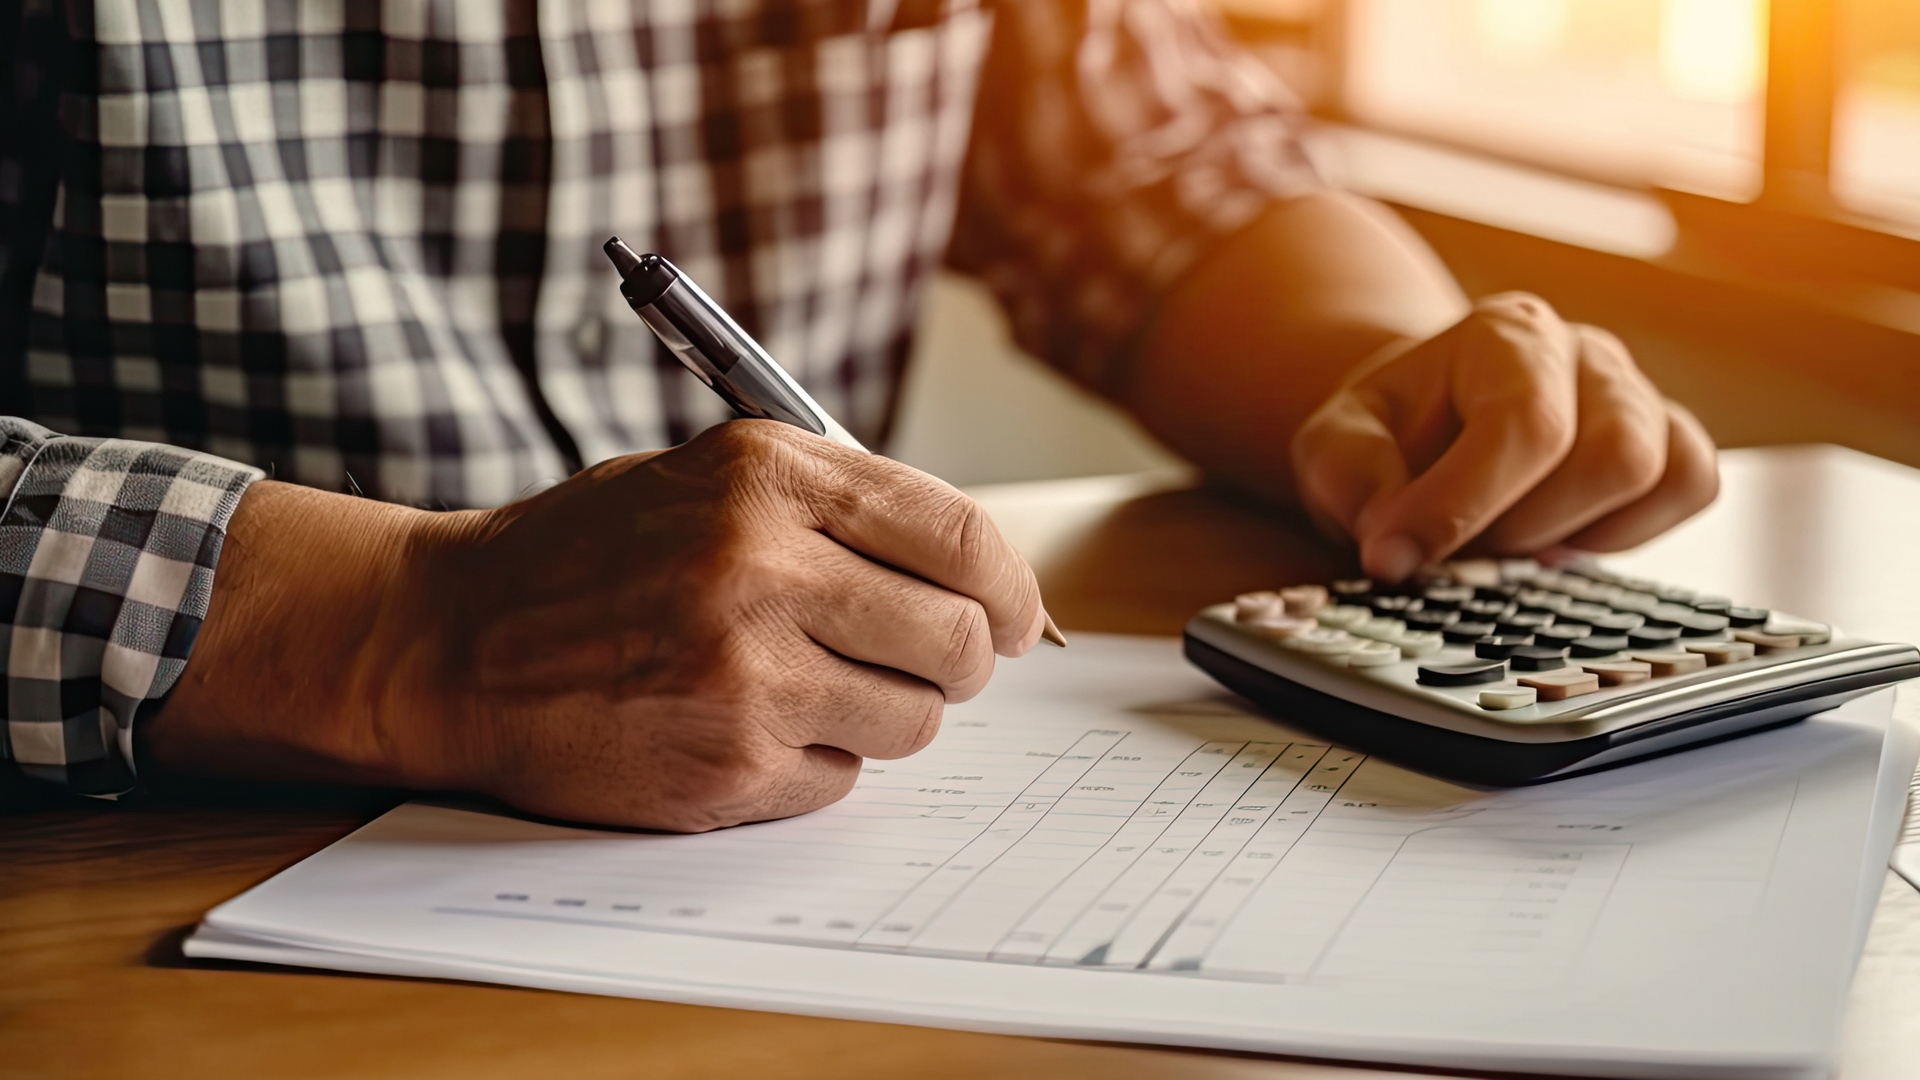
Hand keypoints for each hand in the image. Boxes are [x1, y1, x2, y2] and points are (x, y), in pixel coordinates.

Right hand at [152, 421, 1048, 830]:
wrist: (451, 640)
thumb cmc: (588, 556)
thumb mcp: (710, 477)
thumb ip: (838, 509)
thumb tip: (976, 577)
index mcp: (769, 474)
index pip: (961, 538)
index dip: (1009, 588)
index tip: (1014, 616)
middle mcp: (762, 566)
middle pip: (958, 640)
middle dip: (958, 661)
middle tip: (924, 663)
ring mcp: (745, 673)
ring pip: (915, 721)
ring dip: (886, 715)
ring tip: (810, 690)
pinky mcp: (725, 763)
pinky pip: (842, 779)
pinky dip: (815, 762)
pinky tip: (747, 728)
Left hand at [1290, 293, 1718, 580]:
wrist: (1426, 428)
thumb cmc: (1389, 435)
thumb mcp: (1334, 445)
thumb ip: (1347, 476)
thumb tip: (1390, 541)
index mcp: (1504, 335)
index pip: (1523, 423)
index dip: (1463, 505)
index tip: (1397, 559)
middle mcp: (1585, 353)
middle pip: (1611, 454)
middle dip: (1524, 525)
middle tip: (1461, 546)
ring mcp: (1638, 394)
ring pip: (1656, 473)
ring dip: (1571, 533)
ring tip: (1504, 539)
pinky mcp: (1671, 441)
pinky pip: (1692, 486)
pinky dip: (1628, 533)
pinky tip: (1561, 538)